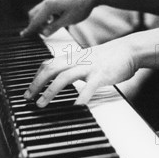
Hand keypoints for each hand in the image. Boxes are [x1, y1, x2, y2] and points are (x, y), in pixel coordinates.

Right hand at [20, 0, 98, 37]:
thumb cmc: (82, 6)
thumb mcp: (69, 20)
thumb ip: (55, 27)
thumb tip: (44, 34)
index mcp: (49, 6)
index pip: (35, 21)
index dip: (29, 29)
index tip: (23, 36)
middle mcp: (48, 1)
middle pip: (34, 14)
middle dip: (35, 25)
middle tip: (43, 33)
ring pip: (40, 11)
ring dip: (41, 20)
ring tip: (52, 26)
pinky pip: (46, 8)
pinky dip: (47, 15)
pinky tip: (57, 19)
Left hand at [23, 37, 137, 105]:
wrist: (130, 49)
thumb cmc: (110, 56)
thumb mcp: (88, 58)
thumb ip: (74, 66)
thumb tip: (62, 77)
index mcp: (74, 56)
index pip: (49, 63)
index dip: (36, 76)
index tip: (29, 90)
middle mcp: (79, 60)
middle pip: (51, 68)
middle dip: (37, 83)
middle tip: (28, 98)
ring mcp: (90, 66)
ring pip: (65, 76)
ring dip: (50, 91)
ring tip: (42, 103)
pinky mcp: (102, 74)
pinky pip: (89, 87)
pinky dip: (81, 97)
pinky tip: (75, 107)